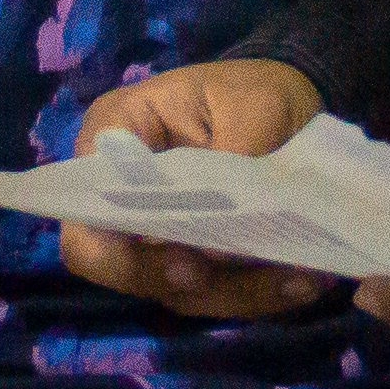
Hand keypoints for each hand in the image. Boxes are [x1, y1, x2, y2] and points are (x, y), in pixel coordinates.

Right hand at [56, 59, 336, 319]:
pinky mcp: (196, 262)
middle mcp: (123, 195)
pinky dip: (260, 296)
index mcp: (117, 136)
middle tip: (229, 271)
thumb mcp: (257, 104)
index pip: (83, 202)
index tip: (177, 256)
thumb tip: (218, 246)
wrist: (287, 105)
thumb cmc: (258, 93)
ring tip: (298, 277)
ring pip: (175, 290)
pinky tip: (305, 281)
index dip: (111, 245)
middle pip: (119, 264)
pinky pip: (217, 296)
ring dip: (234, 293)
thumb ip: (235, 162)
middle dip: (177, 278)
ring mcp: (157, 235)